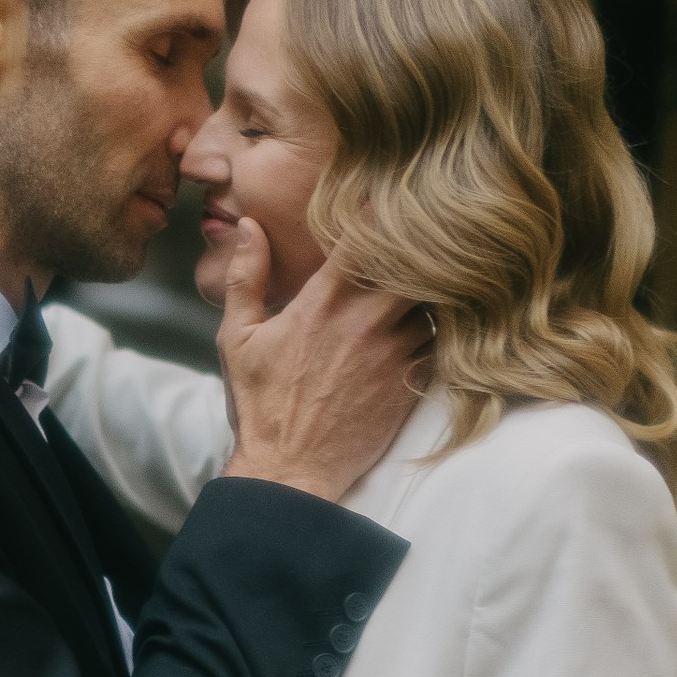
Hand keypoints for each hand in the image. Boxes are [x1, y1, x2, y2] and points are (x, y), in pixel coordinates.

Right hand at [216, 220, 421, 503]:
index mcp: (322, 302)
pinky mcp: (411, 383)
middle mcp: (364, 321)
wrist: (290, 470)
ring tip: (422, 290)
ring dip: (427, 294)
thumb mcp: (237, 338)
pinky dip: (435, 333)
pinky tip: (423, 333)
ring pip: (431, 302)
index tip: (389, 206)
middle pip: (414, 263)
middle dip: (416, 253)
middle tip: (419, 245)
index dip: (382, 218)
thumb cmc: (260, 406)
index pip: (366, 238)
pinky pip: (440, 343)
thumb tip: (248, 226)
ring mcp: (393, 352)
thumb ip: (245, 276)